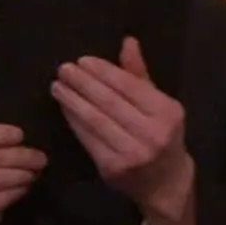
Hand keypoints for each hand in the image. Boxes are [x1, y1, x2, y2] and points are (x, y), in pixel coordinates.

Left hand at [52, 38, 198, 224]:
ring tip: (57, 86)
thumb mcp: (158, 104)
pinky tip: (64, 108)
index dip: (104, 72)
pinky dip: (74, 121)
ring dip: (73, 101)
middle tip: (63, 69)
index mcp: (168, 112)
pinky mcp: (113, 168)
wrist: (166, 183)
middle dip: (83, 83)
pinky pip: (88, 139)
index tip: (82, 61)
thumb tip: (127, 41)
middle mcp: (152, 133)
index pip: (129, 86)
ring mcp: (132, 153)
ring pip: (96, 120)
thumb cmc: (162, 135)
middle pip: (110, 102)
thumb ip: (140, 75)